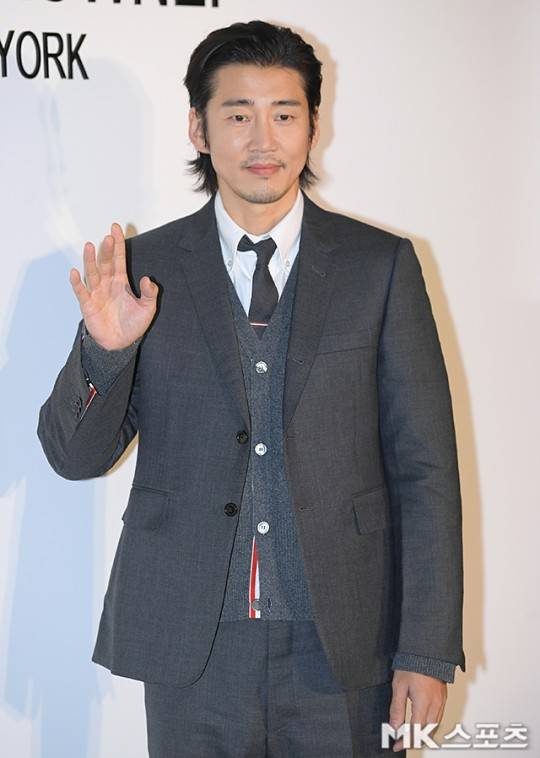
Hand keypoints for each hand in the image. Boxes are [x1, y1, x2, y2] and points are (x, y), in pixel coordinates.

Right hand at [70, 223, 157, 349]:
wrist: (120, 344)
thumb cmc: (133, 325)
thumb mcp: (148, 309)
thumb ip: (150, 293)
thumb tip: (147, 279)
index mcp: (120, 282)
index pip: (118, 259)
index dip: (118, 244)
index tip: (116, 228)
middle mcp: (107, 284)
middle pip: (105, 263)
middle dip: (106, 250)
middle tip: (108, 237)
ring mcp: (96, 293)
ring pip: (92, 273)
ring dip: (90, 260)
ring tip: (89, 246)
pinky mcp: (87, 305)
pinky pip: (81, 292)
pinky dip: (77, 283)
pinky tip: (75, 272)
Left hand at [389, 670, 446, 751]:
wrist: (426, 651)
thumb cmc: (412, 665)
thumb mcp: (399, 686)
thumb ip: (397, 708)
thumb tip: (393, 727)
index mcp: (423, 702)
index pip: (415, 730)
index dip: (405, 740)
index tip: (396, 745)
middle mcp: (435, 704)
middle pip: (426, 732)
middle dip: (413, 740)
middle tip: (402, 742)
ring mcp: (441, 702)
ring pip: (434, 727)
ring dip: (423, 735)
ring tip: (410, 737)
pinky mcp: (443, 698)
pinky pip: (438, 718)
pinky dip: (430, 726)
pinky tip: (423, 726)